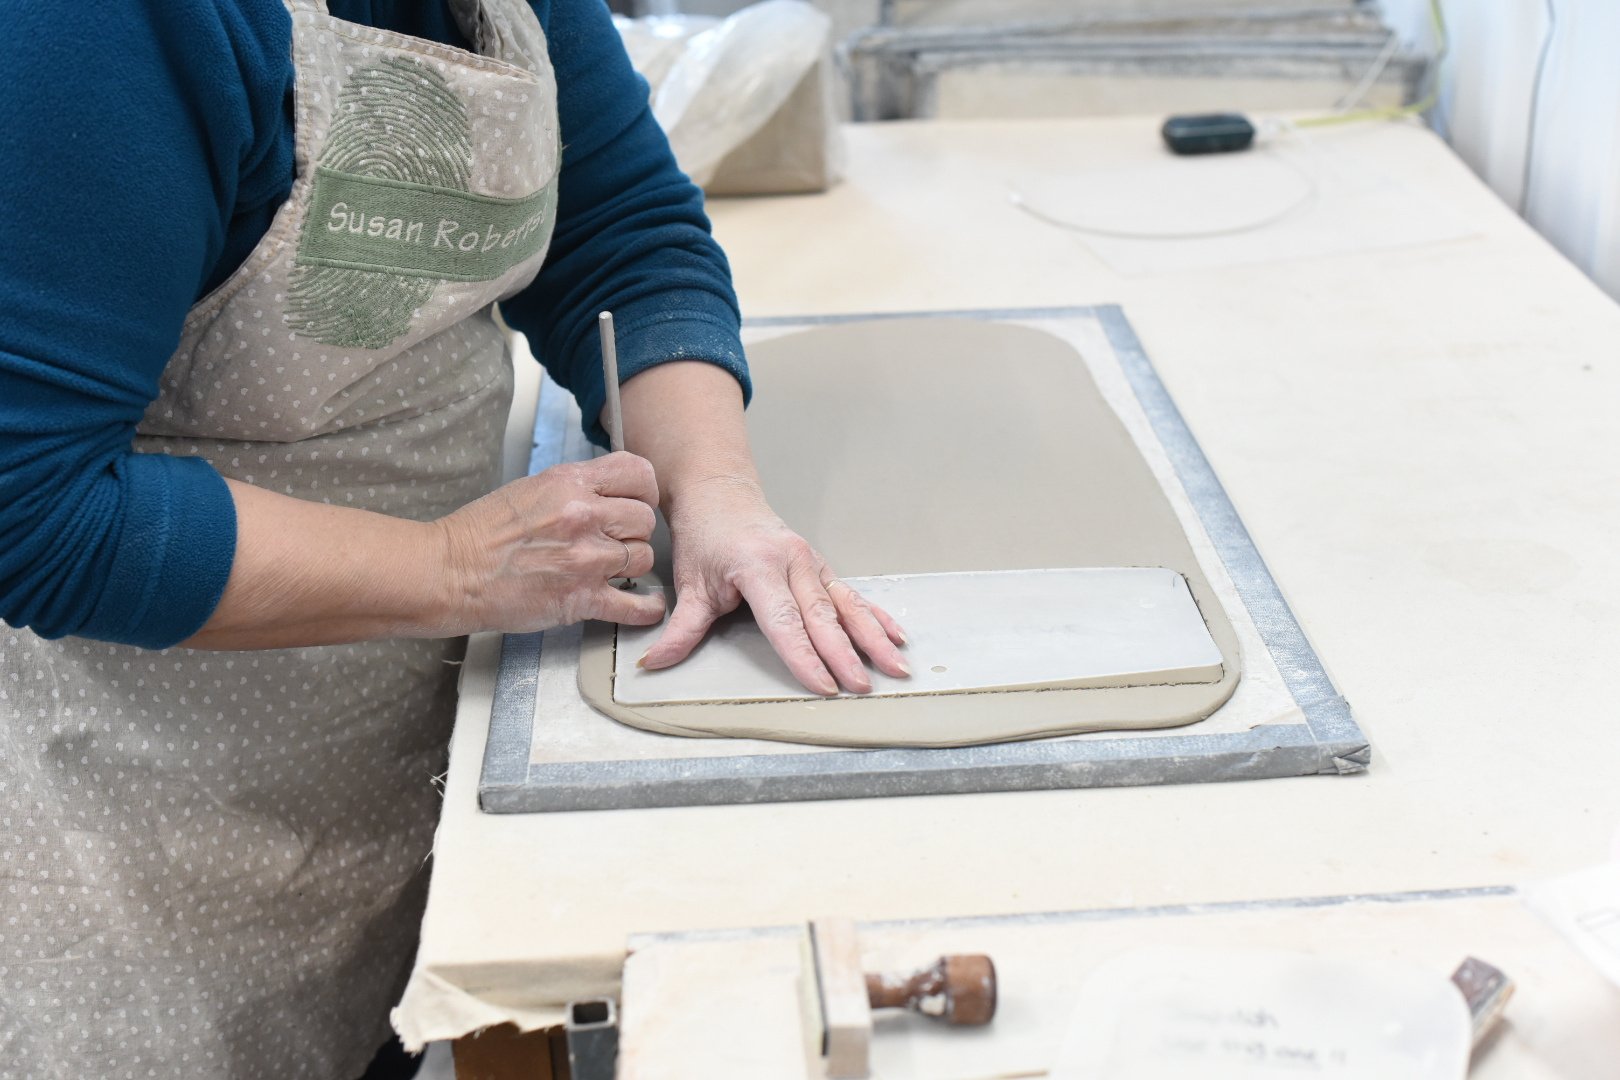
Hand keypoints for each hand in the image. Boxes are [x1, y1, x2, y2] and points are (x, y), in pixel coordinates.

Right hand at [435, 452, 665, 633]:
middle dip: (634, 532)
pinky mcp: (581, 599)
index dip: (642, 491)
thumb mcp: (531, 489)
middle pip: (645, 519)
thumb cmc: (481, 534)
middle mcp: (583, 516)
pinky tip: (643, 605)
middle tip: (615, 541)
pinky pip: (636, 606)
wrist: (450, 574)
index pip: (638, 474)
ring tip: (610, 569)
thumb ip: (575, 488)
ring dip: (631, 566)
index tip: (635, 503)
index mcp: (569, 483)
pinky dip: (645, 609)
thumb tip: (608, 494)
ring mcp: (586, 559)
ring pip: (643, 558)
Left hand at [638, 477, 909, 695]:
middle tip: (861, 686)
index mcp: (759, 565)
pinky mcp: (820, 566)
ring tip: (895, 666)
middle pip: (822, 616)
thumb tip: (656, 663)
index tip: (822, 685)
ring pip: (846, 604)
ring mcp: (811, 562)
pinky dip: (875, 615)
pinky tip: (896, 635)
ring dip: (872, 637)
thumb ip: (682, 628)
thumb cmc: (705, 536)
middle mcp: (792, 561)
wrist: (720, 494)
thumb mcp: (690, 583)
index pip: (785, 621)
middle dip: (845, 654)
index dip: (803, 656)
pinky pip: (852, 593)